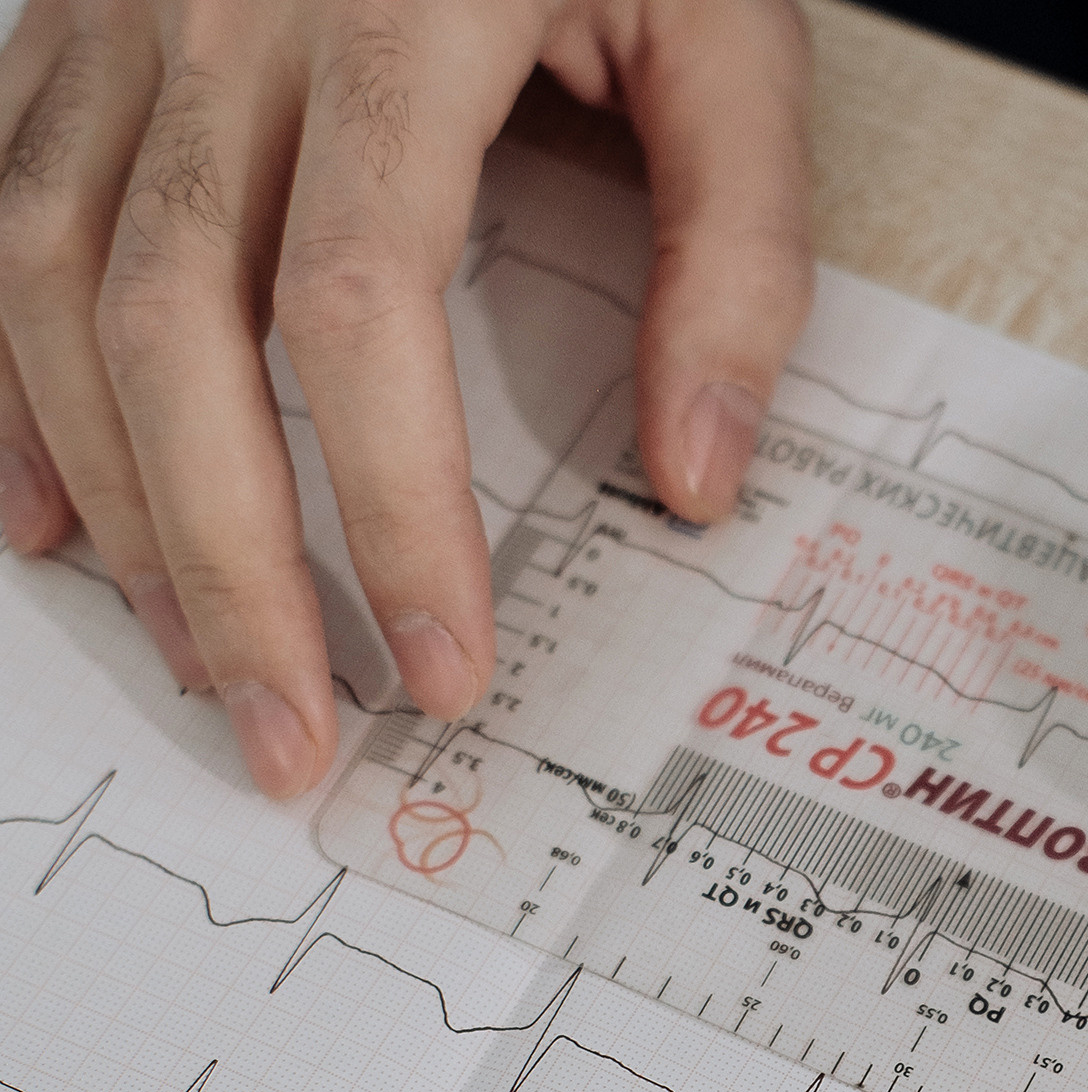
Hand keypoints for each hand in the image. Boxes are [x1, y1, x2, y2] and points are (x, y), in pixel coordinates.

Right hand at [0, 0, 811, 797]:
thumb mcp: (729, 26)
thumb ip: (736, 248)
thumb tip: (693, 477)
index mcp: (394, 4)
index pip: (360, 309)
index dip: (393, 512)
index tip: (443, 669)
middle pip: (169, 329)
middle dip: (227, 564)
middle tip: (289, 742)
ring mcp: (115, 2)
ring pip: (48, 284)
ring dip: (118, 506)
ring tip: (197, 664)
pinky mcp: (70, 16)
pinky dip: (5, 385)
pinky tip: (46, 521)